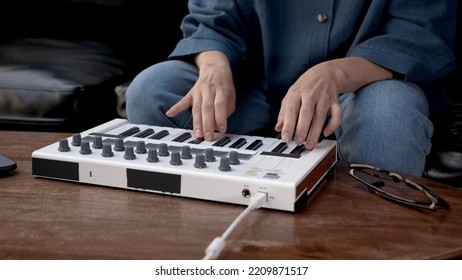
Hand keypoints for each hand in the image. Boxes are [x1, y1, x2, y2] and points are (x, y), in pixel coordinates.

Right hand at [166, 51, 235, 140]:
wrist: (215, 69)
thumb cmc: (224, 87)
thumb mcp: (231, 96)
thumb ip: (226, 110)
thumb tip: (218, 125)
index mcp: (221, 90)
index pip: (220, 105)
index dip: (220, 118)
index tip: (221, 130)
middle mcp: (208, 90)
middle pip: (207, 108)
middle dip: (207, 124)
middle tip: (208, 137)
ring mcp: (198, 91)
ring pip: (196, 108)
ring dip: (196, 123)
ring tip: (197, 135)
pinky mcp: (190, 93)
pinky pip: (183, 101)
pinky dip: (176, 108)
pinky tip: (169, 113)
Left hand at [275, 57, 392, 149]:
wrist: (324, 74)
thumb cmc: (305, 87)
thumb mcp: (290, 96)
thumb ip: (284, 113)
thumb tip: (278, 129)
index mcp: (296, 93)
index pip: (291, 110)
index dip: (288, 126)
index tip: (286, 138)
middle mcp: (311, 94)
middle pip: (307, 113)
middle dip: (302, 130)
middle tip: (298, 143)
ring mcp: (324, 98)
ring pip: (321, 116)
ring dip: (315, 132)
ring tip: (309, 145)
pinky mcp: (335, 102)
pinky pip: (337, 114)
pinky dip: (333, 125)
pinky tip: (326, 133)